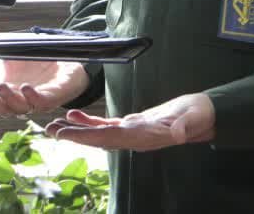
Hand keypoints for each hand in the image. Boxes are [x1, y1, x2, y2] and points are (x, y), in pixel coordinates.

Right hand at [0, 17, 89, 115]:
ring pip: (21, 107)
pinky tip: (26, 88)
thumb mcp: (9, 48)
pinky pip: (43, 101)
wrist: (66, 62)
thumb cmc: (35, 62)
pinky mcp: (55, 96)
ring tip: (0, 87)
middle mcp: (20, 100)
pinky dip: (34, 97)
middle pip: (3, 108)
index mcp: (7, 91)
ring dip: (10, 99)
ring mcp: (37, 100)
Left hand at [45, 93, 214, 150]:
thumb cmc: (199, 115)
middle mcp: (135, 138)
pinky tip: (75, 116)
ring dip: (77, 130)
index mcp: (145, 136)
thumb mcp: (194, 118)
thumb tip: (178, 134)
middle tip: (50, 131)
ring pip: (100, 134)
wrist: (204, 115)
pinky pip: (107, 126)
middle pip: (100, 139)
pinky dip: (90, 122)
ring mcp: (132, 133)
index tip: (68, 135)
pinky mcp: (133, 125)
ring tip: (55, 125)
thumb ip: (185, 126)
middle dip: (75, 136)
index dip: (89, 136)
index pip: (111, 137)